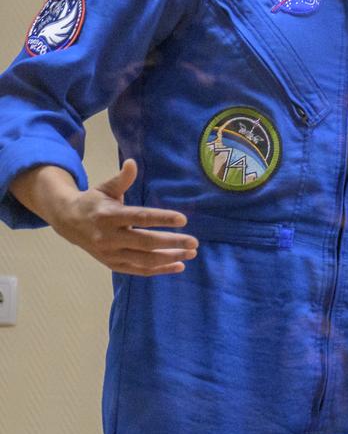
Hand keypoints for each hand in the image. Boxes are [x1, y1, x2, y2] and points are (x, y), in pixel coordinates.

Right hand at [29, 160, 196, 275]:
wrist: (67, 223)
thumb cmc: (93, 203)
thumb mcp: (105, 188)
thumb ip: (122, 179)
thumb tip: (132, 162)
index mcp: (109, 216)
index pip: (139, 218)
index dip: (161, 218)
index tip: (183, 219)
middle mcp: (109, 237)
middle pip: (145, 242)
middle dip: (171, 242)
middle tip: (194, 241)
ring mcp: (110, 254)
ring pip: (144, 260)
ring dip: (170, 258)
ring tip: (191, 252)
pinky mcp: (112, 264)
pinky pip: (139, 270)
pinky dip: (160, 270)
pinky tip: (179, 265)